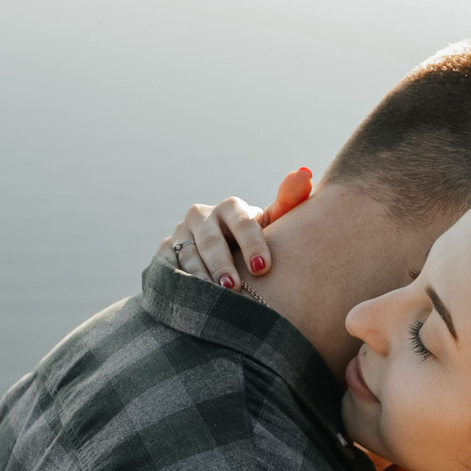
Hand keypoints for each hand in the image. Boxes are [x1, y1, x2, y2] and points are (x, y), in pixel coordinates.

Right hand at [154, 167, 311, 288]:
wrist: (223, 253)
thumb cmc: (255, 241)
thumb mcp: (273, 224)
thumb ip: (290, 201)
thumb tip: (305, 173)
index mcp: (231, 208)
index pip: (242, 223)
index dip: (252, 244)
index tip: (262, 268)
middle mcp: (202, 216)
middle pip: (211, 241)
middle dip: (222, 264)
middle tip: (234, 288)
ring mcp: (181, 233)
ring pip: (189, 255)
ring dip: (200, 277)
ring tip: (214, 298)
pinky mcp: (165, 250)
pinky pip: (168, 265)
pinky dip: (179, 280)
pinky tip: (190, 298)